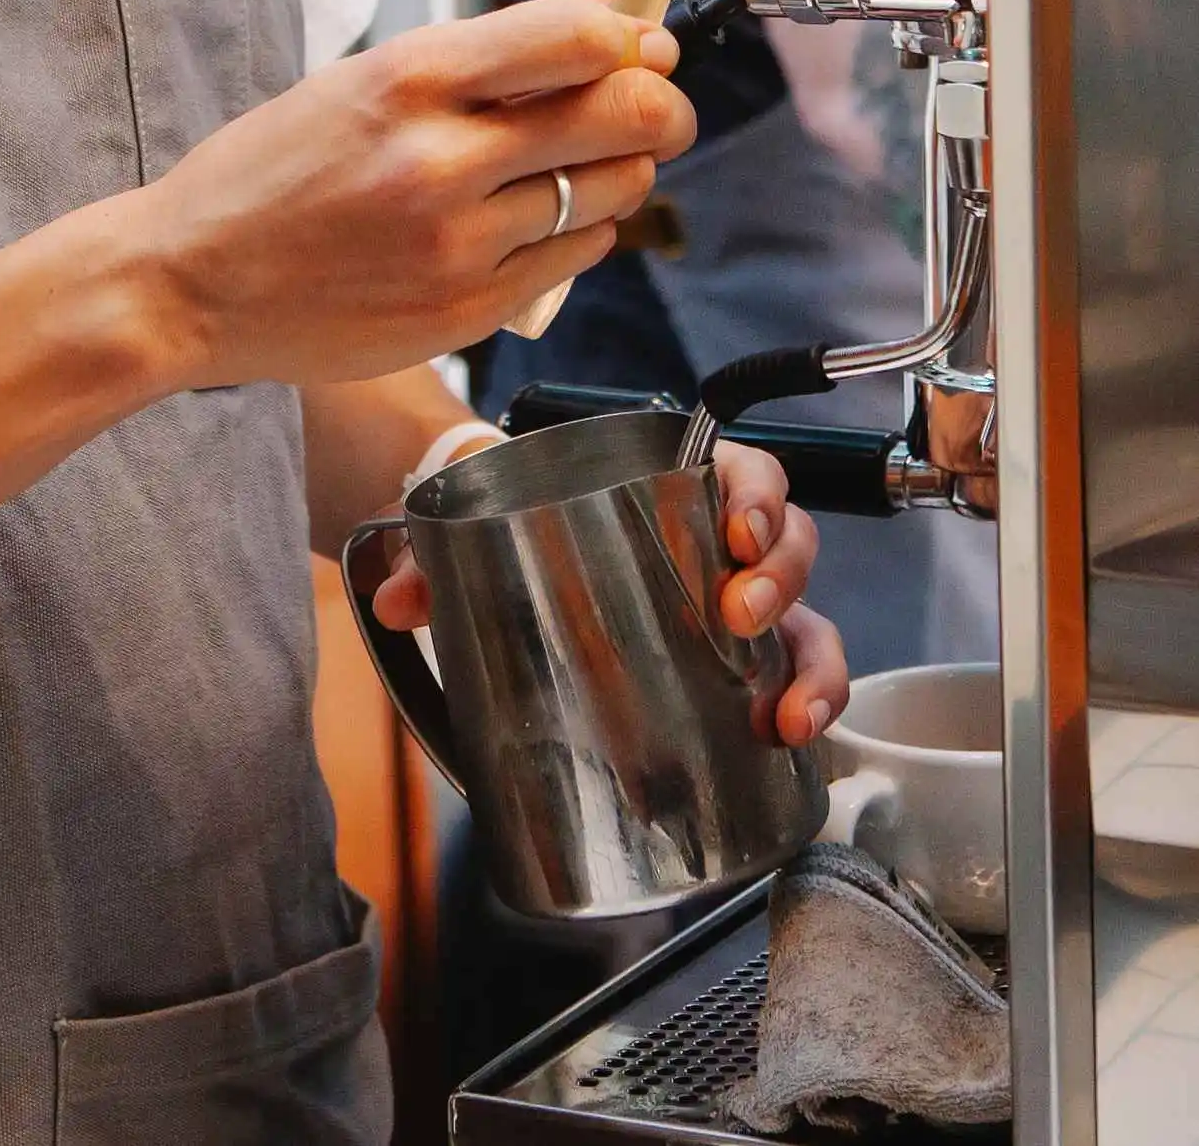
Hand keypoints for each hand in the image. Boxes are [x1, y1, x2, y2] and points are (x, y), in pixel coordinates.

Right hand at [135, 0, 692, 387]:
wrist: (192, 283)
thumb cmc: (268, 177)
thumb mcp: (355, 83)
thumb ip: (473, 65)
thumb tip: (599, 44)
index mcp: (409, 80)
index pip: (579, 38)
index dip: (634, 39)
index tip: (644, 48)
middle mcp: (443, 159)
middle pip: (623, 117)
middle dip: (660, 109)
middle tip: (653, 111)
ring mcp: (460, 244)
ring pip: (613, 194)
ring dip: (618, 175)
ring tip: (576, 172)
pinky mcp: (468, 310)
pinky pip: (575, 259)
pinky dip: (578, 234)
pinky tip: (532, 225)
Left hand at [373, 439, 846, 747]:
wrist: (507, 568)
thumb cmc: (510, 530)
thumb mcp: (470, 532)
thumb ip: (428, 558)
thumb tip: (397, 601)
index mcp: (666, 484)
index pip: (740, 469)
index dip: (758, 492)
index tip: (739, 528)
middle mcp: (715, 543)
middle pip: (788, 542)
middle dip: (782, 577)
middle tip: (740, 613)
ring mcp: (732, 607)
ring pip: (807, 616)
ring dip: (810, 658)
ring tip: (784, 708)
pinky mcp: (732, 667)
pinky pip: (792, 677)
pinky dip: (807, 704)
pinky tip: (789, 738)